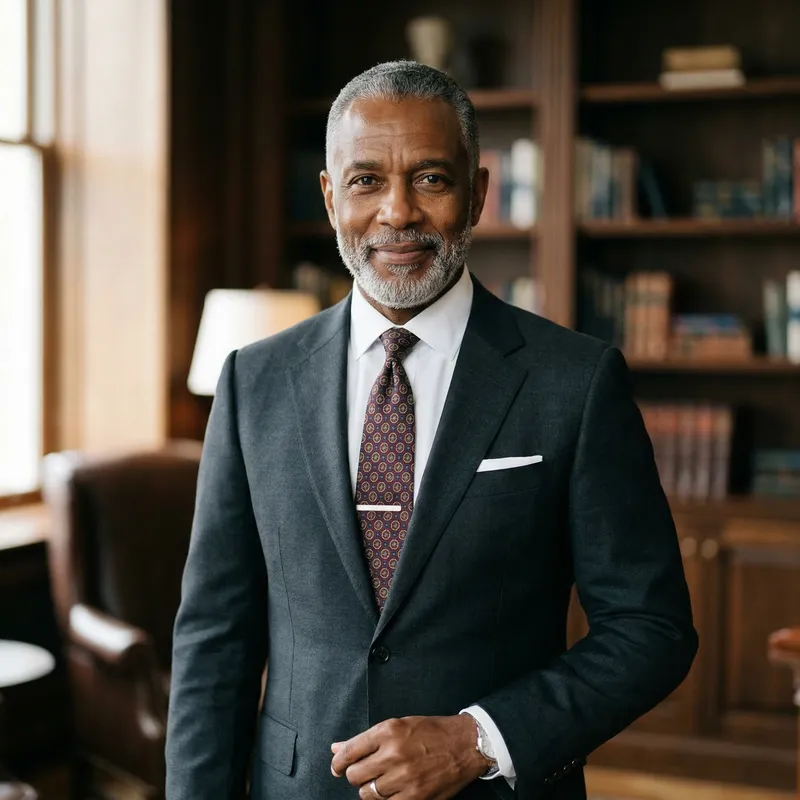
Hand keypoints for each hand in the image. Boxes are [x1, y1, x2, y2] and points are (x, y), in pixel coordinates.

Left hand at [330, 714, 489, 798]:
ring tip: (383, 780)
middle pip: (354, 775)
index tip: (336, 767)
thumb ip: (366, 739)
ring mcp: (404, 778)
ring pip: (367, 794)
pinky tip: (393, 791)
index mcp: (388, 731)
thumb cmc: (431, 732)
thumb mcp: (398, 725)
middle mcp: (393, 754)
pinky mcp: (415, 797)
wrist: (464, 744)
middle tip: (366, 771)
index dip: (338, 762)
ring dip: (371, 789)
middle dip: (356, 775)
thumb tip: (337, 748)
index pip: (349, 751)